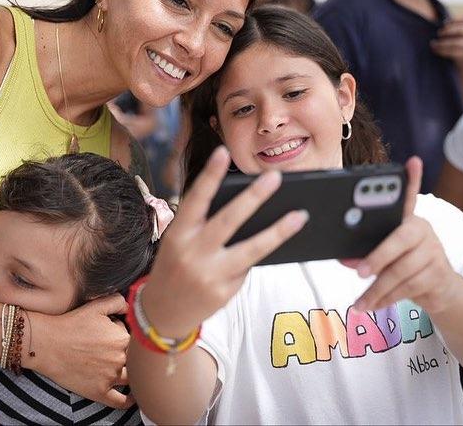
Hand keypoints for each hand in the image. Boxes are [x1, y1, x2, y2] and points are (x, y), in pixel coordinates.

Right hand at [31, 294, 132, 408]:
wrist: (47, 344)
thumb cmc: (70, 324)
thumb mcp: (96, 306)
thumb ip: (117, 302)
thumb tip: (129, 307)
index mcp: (122, 338)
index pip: (135, 339)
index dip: (124, 334)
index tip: (112, 333)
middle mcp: (120, 359)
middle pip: (134, 358)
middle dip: (126, 352)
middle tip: (110, 349)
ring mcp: (110, 377)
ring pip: (131, 378)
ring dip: (131, 374)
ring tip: (128, 372)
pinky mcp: (99, 392)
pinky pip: (120, 401)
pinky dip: (128, 401)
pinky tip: (131, 397)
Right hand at [141, 146, 308, 337]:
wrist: (162, 311)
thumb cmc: (176, 265)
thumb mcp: (179, 242)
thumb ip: (204, 226)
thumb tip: (248, 208)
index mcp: (178, 234)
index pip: (195, 199)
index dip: (209, 175)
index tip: (222, 151)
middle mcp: (192, 253)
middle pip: (228, 221)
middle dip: (254, 197)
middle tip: (275, 177)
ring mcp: (209, 274)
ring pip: (251, 249)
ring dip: (278, 231)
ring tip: (299, 216)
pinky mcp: (223, 292)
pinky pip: (248, 268)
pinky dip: (258, 256)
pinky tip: (272, 245)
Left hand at [352, 157, 461, 314]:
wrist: (441, 290)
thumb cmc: (404, 265)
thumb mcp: (385, 255)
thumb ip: (366, 251)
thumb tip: (345, 258)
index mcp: (408, 220)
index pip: (409, 197)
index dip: (412, 179)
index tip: (413, 161)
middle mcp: (424, 231)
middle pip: (401, 240)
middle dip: (378, 256)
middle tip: (359, 271)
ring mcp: (433, 252)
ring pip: (402, 271)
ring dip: (377, 290)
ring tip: (359, 302)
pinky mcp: (438, 275)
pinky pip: (408, 288)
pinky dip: (386, 299)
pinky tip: (371, 305)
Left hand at [432, 17, 462, 68]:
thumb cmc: (455, 44)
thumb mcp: (454, 34)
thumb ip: (449, 27)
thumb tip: (434, 22)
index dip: (453, 20)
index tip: (443, 24)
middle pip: (460, 30)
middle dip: (448, 31)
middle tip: (438, 33)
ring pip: (456, 43)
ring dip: (442, 43)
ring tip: (433, 44)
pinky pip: (454, 53)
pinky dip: (443, 51)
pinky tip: (436, 50)